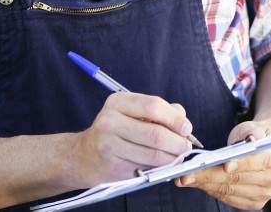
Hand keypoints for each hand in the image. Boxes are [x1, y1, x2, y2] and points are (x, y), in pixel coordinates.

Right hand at [70, 92, 194, 185]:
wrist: (83, 156)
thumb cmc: (115, 130)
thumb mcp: (131, 111)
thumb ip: (160, 111)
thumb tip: (184, 122)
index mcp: (117, 102)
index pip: (153, 106)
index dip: (175, 119)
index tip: (187, 128)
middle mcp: (110, 122)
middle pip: (156, 134)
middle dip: (178, 142)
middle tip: (186, 146)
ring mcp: (110, 146)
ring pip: (154, 155)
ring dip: (173, 157)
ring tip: (178, 156)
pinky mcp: (113, 168)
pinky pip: (146, 169)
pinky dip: (161, 168)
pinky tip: (164, 164)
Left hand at [176, 121, 270, 209]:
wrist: (260, 149)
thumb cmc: (253, 135)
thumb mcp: (253, 126)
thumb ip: (252, 130)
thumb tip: (252, 139)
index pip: (262, 161)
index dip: (243, 163)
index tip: (224, 164)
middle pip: (240, 178)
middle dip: (211, 175)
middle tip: (188, 172)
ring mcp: (266, 194)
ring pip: (230, 190)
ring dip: (205, 184)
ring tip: (185, 178)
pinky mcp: (253, 203)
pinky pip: (228, 198)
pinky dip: (210, 190)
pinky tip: (196, 183)